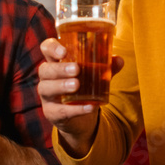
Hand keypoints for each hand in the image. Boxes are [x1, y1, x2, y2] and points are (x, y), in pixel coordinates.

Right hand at [37, 38, 123, 156]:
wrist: (80, 117)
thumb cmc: (84, 87)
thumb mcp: (95, 75)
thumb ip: (106, 67)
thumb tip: (119, 60)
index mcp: (57, 62)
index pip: (47, 48)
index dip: (52, 47)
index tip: (64, 51)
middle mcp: (48, 77)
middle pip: (44, 69)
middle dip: (59, 68)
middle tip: (76, 69)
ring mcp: (47, 96)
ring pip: (45, 88)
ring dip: (61, 86)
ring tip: (77, 85)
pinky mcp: (51, 112)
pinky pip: (59, 110)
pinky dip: (75, 109)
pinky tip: (89, 107)